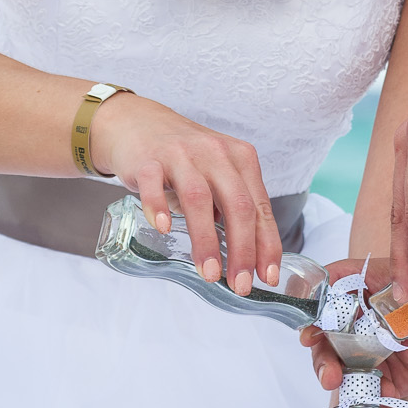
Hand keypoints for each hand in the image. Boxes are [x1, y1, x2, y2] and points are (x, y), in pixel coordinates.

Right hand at [89, 94, 280, 293]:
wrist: (140, 123)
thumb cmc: (186, 158)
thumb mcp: (219, 174)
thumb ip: (234, 207)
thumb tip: (251, 259)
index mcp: (240, 158)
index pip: (260, 206)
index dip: (266, 244)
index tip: (268, 276)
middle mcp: (215, 153)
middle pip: (237, 204)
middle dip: (242, 249)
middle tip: (239, 284)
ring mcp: (181, 154)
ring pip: (199, 198)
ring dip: (206, 239)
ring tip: (209, 273)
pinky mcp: (148, 159)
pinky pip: (154, 183)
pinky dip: (158, 206)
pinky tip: (164, 229)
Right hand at [301, 264, 407, 397]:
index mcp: (364, 286)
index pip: (330, 290)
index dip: (315, 309)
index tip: (311, 330)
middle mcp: (359, 319)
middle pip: (327, 335)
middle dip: (323, 354)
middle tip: (329, 373)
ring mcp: (368, 349)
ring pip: (340, 364)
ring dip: (335, 374)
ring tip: (337, 383)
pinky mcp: (385, 375)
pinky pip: (370, 388)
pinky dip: (370, 393)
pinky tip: (378, 394)